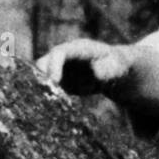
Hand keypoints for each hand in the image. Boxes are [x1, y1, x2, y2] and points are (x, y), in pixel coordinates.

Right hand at [36, 41, 158, 119]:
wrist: (115, 70)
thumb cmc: (118, 66)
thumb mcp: (116, 67)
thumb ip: (108, 69)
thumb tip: (96, 73)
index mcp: (77, 49)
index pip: (59, 53)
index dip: (53, 66)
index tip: (54, 82)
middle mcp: (64, 56)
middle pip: (44, 63)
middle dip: (40, 78)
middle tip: (43, 97)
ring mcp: (60, 68)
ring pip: (42, 76)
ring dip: (41, 89)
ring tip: (44, 105)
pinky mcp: (60, 82)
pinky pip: (48, 88)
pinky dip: (46, 97)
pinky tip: (48, 110)